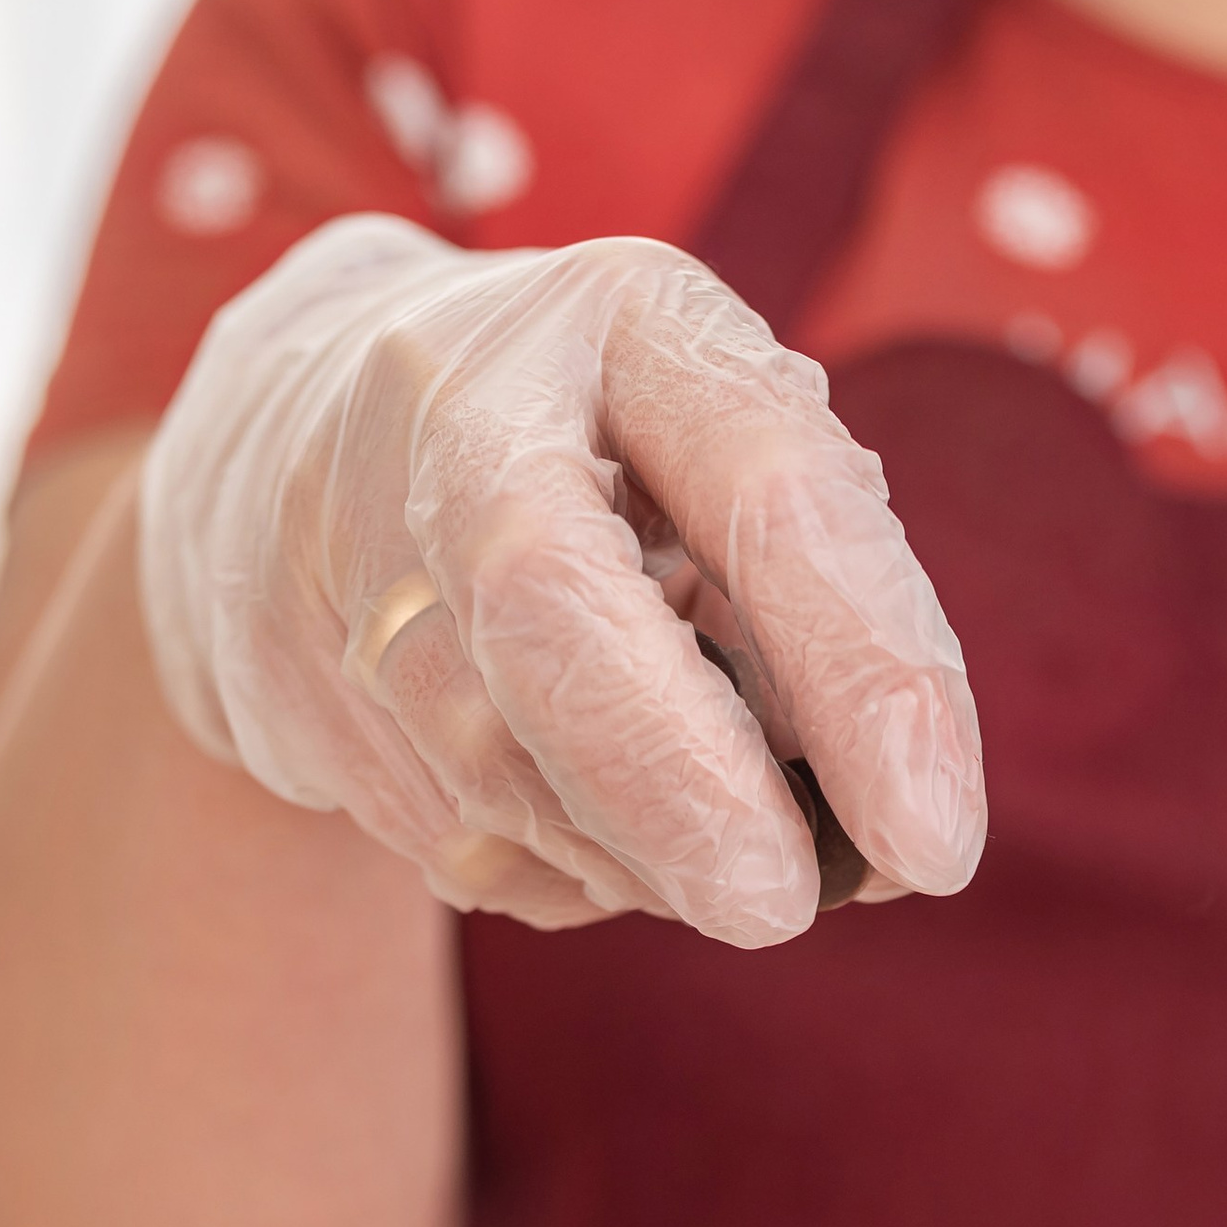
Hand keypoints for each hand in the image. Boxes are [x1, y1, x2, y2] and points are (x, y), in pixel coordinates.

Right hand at [138, 215, 983, 939]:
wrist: (289, 450)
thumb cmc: (598, 458)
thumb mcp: (731, 463)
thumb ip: (829, 615)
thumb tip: (902, 854)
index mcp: (624, 319)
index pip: (764, 483)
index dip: (862, 667)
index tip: (937, 842)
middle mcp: (456, 406)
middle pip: (556, 616)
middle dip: (683, 793)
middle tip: (780, 908)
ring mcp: (345, 546)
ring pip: (505, 770)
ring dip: (642, 854)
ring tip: (713, 846)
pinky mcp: (292, 687)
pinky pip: (469, 845)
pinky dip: (573, 870)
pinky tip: (592, 815)